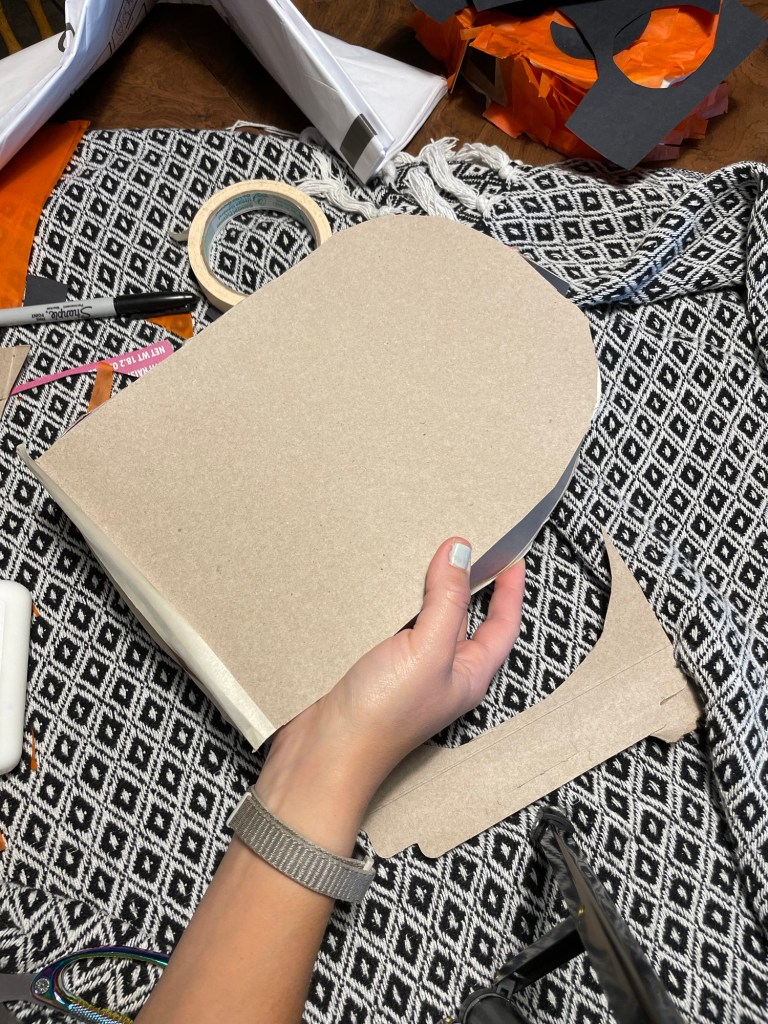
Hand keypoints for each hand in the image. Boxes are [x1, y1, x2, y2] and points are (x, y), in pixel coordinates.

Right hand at [255, 538, 524, 850]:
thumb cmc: (382, 717)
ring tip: (426, 553)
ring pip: (426, 619)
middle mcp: (442, 671)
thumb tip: (461, 552)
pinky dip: (393, 601)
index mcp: (468, 673)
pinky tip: (381, 585)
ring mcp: (408, 670)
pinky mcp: (375, 666)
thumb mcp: (427, 650)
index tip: (512, 557)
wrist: (323, 752)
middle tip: (468, 545)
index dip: (511, 591)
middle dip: (468, 582)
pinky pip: (393, 625)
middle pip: (465, 618)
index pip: (503, 625)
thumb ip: (447, 600)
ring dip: (427, 588)